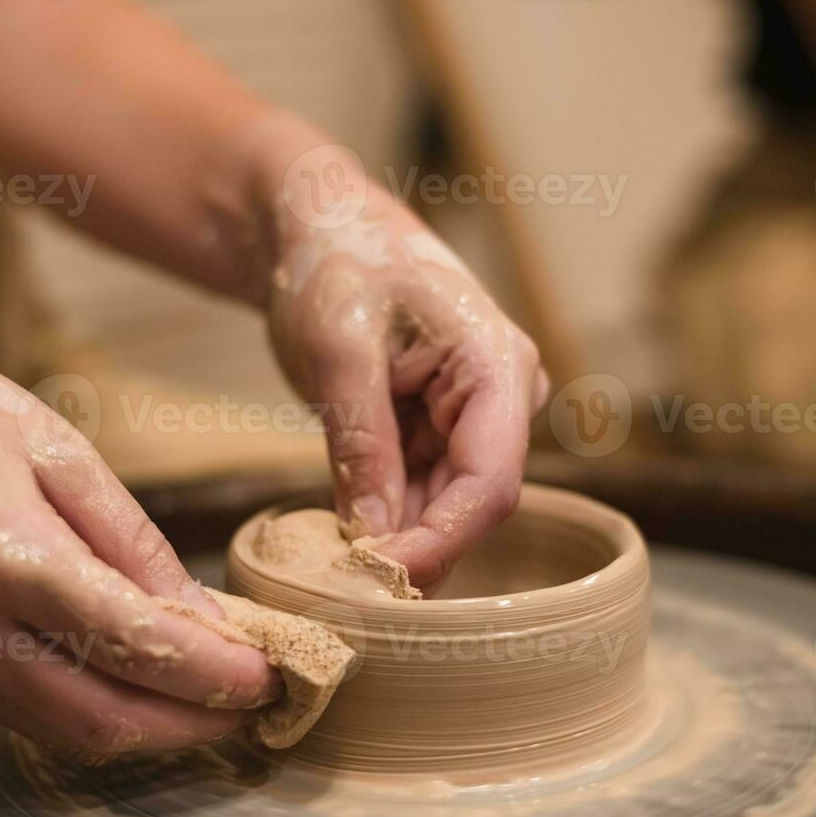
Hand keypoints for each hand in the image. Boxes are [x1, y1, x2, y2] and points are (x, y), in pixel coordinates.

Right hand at [0, 313, 279, 758]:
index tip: (275, 673)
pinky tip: (152, 683)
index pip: (132, 644)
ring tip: (221, 698)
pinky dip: (106, 712)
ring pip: (70, 734)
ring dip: (155, 730)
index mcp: (2, 556)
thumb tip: (205, 619)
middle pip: (103, 721)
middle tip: (263, 702)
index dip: (214, 673)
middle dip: (195, 725)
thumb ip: (135, 545)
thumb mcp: (64, 452)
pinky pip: (38, 716)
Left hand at [265, 189, 548, 584]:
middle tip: (348, 590)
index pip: (491, 480)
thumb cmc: (334, 261)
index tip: (383, 580)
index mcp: (498, 365)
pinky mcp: (434, 432)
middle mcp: (500, 398)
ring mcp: (469, 418)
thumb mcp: (338, 350)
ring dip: (393, 542)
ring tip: (336, 570)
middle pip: (471, 504)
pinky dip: (379, 521)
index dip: (442, 540)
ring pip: (442, 508)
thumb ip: (362, 443)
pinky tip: (340, 541)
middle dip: (414, 548)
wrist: (315, 226)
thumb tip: (372, 537)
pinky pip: (415, 494)